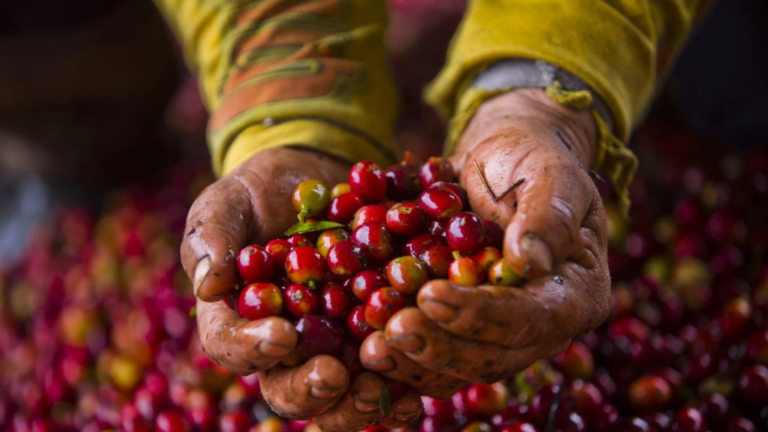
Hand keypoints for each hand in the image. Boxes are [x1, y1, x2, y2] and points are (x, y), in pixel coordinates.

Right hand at [181, 147, 419, 429]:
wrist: (316, 180)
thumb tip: (209, 285)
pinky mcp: (375, 335)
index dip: (253, 348)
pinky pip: (388, 370)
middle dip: (312, 390)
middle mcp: (285, 346)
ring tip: (380, 389)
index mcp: (238, 320)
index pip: (234, 346)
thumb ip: (212, 236)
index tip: (282, 334)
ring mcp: (333, 345)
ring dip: (360, 400)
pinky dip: (403, 382)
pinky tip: (420, 391)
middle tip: (333, 376)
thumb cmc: (260, 195)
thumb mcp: (228, 203)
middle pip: (289, 388)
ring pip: (341, 393)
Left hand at [361, 89, 610, 388]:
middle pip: (493, 357)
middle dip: (439, 347)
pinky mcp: (465, 335)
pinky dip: (401, 357)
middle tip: (390, 331)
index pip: (531, 318)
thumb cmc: (530, 161)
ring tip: (370, 348)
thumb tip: (531, 259)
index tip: (430, 294)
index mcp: (577, 294)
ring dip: (413, 363)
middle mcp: (542, 328)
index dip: (480, 314)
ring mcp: (501, 337)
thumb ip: (547, 213)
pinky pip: (434, 359)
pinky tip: (365, 345)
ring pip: (459, 370)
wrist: (499, 164)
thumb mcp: (549, 172)